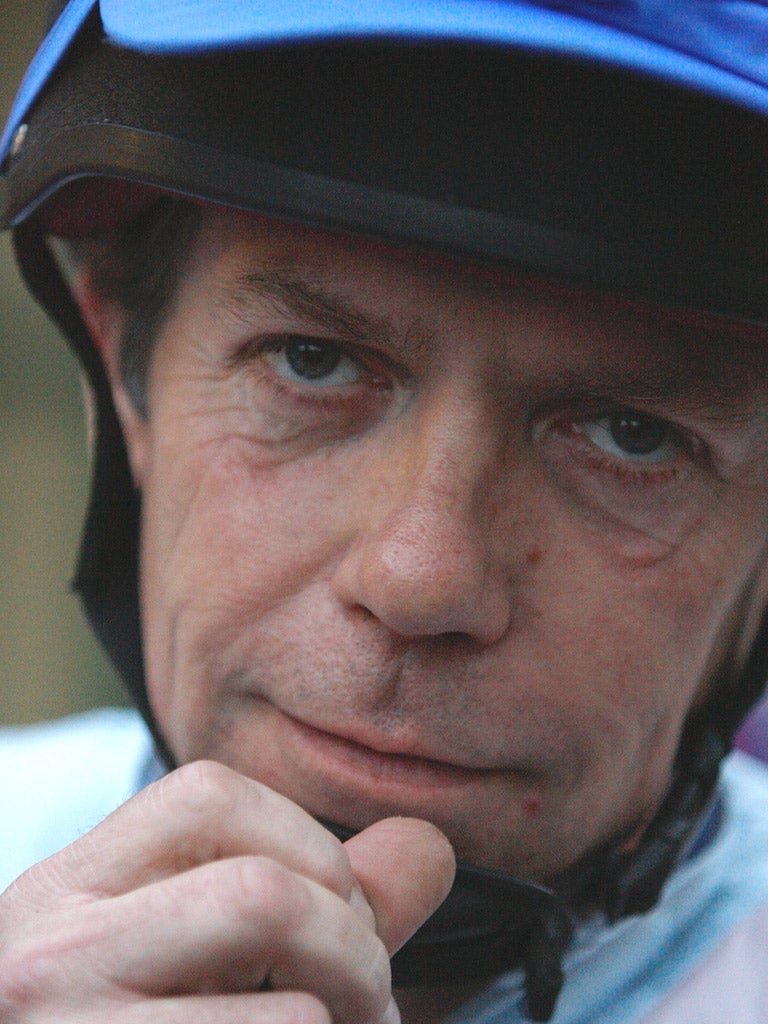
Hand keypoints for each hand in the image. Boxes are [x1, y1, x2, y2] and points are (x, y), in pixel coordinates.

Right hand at [0, 760, 454, 1022]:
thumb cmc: (139, 1022)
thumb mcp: (193, 948)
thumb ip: (314, 890)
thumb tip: (430, 843)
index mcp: (67, 889)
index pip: (208, 794)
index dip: (308, 839)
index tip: (340, 902)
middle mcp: (49, 956)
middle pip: (261, 893)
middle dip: (354, 940)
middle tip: (373, 991)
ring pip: (290, 1006)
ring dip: (355, 1013)